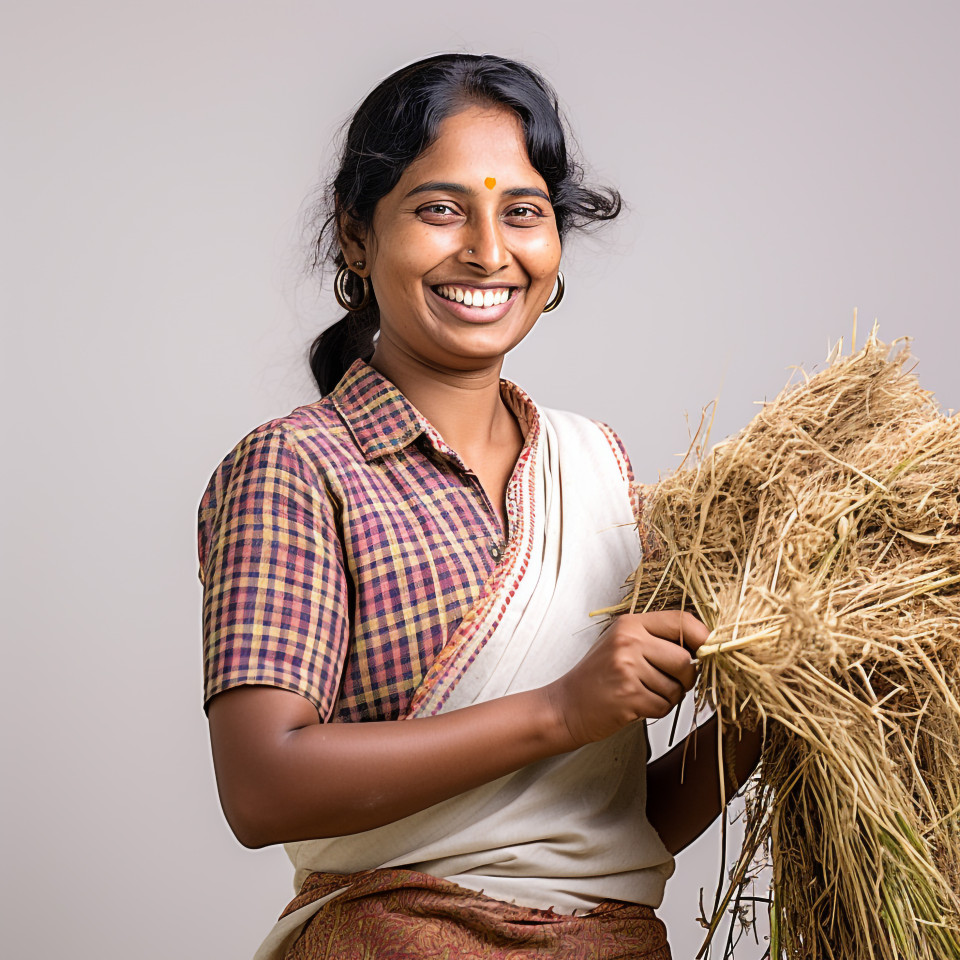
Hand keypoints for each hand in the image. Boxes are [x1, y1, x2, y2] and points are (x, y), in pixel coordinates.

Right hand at [545, 610, 707, 747]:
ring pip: (677, 687)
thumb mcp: (622, 644)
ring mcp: (627, 668)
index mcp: (630, 624)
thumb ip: (656, 639)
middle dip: (687, 677)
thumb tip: (704, 646)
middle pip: (685, 659)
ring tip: (643, 692)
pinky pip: (664, 706)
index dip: (703, 637)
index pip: (682, 621)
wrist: (566, 704)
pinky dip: (657, 710)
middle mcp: (628, 641)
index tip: (708, 651)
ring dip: (668, 697)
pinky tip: (637, 704)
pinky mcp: (628, 695)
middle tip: (671, 682)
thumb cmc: (598, 676)